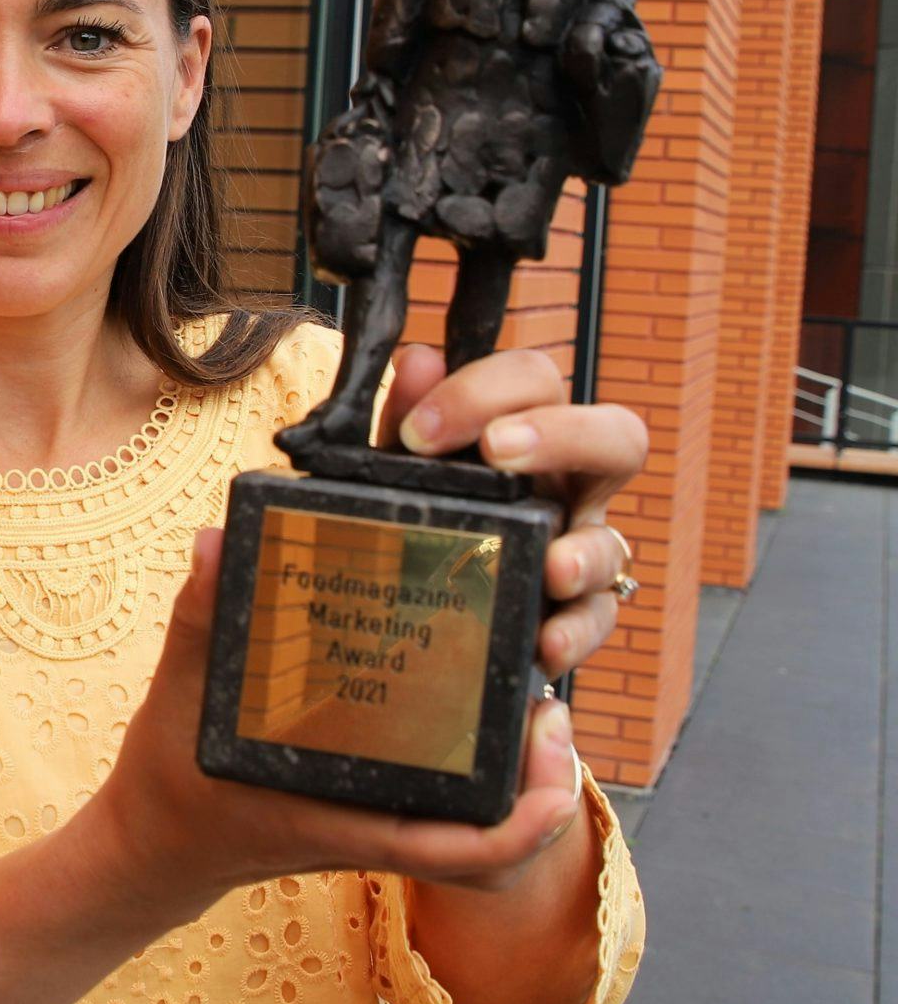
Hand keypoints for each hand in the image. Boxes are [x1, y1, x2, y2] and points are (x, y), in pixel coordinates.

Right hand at [96, 529, 595, 923]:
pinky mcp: (363, 810)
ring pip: (472, 825)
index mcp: (340, 819)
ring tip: (531, 704)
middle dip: (541, 787)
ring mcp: (370, 823)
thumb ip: (202, 619)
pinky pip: (441, 807)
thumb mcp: (178, 698)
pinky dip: (475, 772)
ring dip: (516, 779)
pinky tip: (473, 708)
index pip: (460, 849)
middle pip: (490, 838)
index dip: (527, 822)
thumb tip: (217, 540)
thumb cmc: (168, 787)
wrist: (153, 848)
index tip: (559, 765)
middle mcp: (369, 827)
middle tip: (552, 711)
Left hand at [379, 345, 646, 680]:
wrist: (387, 641)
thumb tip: (417, 359)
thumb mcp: (386, 480)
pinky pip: (599, 619)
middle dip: (565, 434)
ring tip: (547, 565)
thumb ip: (399, 426)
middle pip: (617, 436)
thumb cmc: (399, 533)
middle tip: (500, 451)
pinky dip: (576, 631)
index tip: (419, 430)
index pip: (534, 379)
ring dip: (584, 549)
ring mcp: (575, 552)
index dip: (486, 387)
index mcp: (515, 437)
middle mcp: (562, 489)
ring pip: (616, 537)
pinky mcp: (573, 617)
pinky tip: (543, 644)